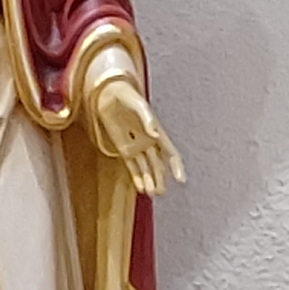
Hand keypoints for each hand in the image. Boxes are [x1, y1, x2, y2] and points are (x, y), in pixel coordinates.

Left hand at [85, 80, 183, 194]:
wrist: (108, 95)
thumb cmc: (126, 96)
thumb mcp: (137, 104)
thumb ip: (147, 119)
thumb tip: (154, 134)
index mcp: (157, 133)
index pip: (171, 153)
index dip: (176, 166)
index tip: (181, 180)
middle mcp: (149, 143)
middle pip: (158, 165)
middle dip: (160, 179)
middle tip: (160, 192)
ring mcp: (136, 147)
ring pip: (146, 168)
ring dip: (149, 181)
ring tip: (151, 194)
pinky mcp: (123, 149)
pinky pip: (132, 167)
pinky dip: (137, 178)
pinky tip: (140, 189)